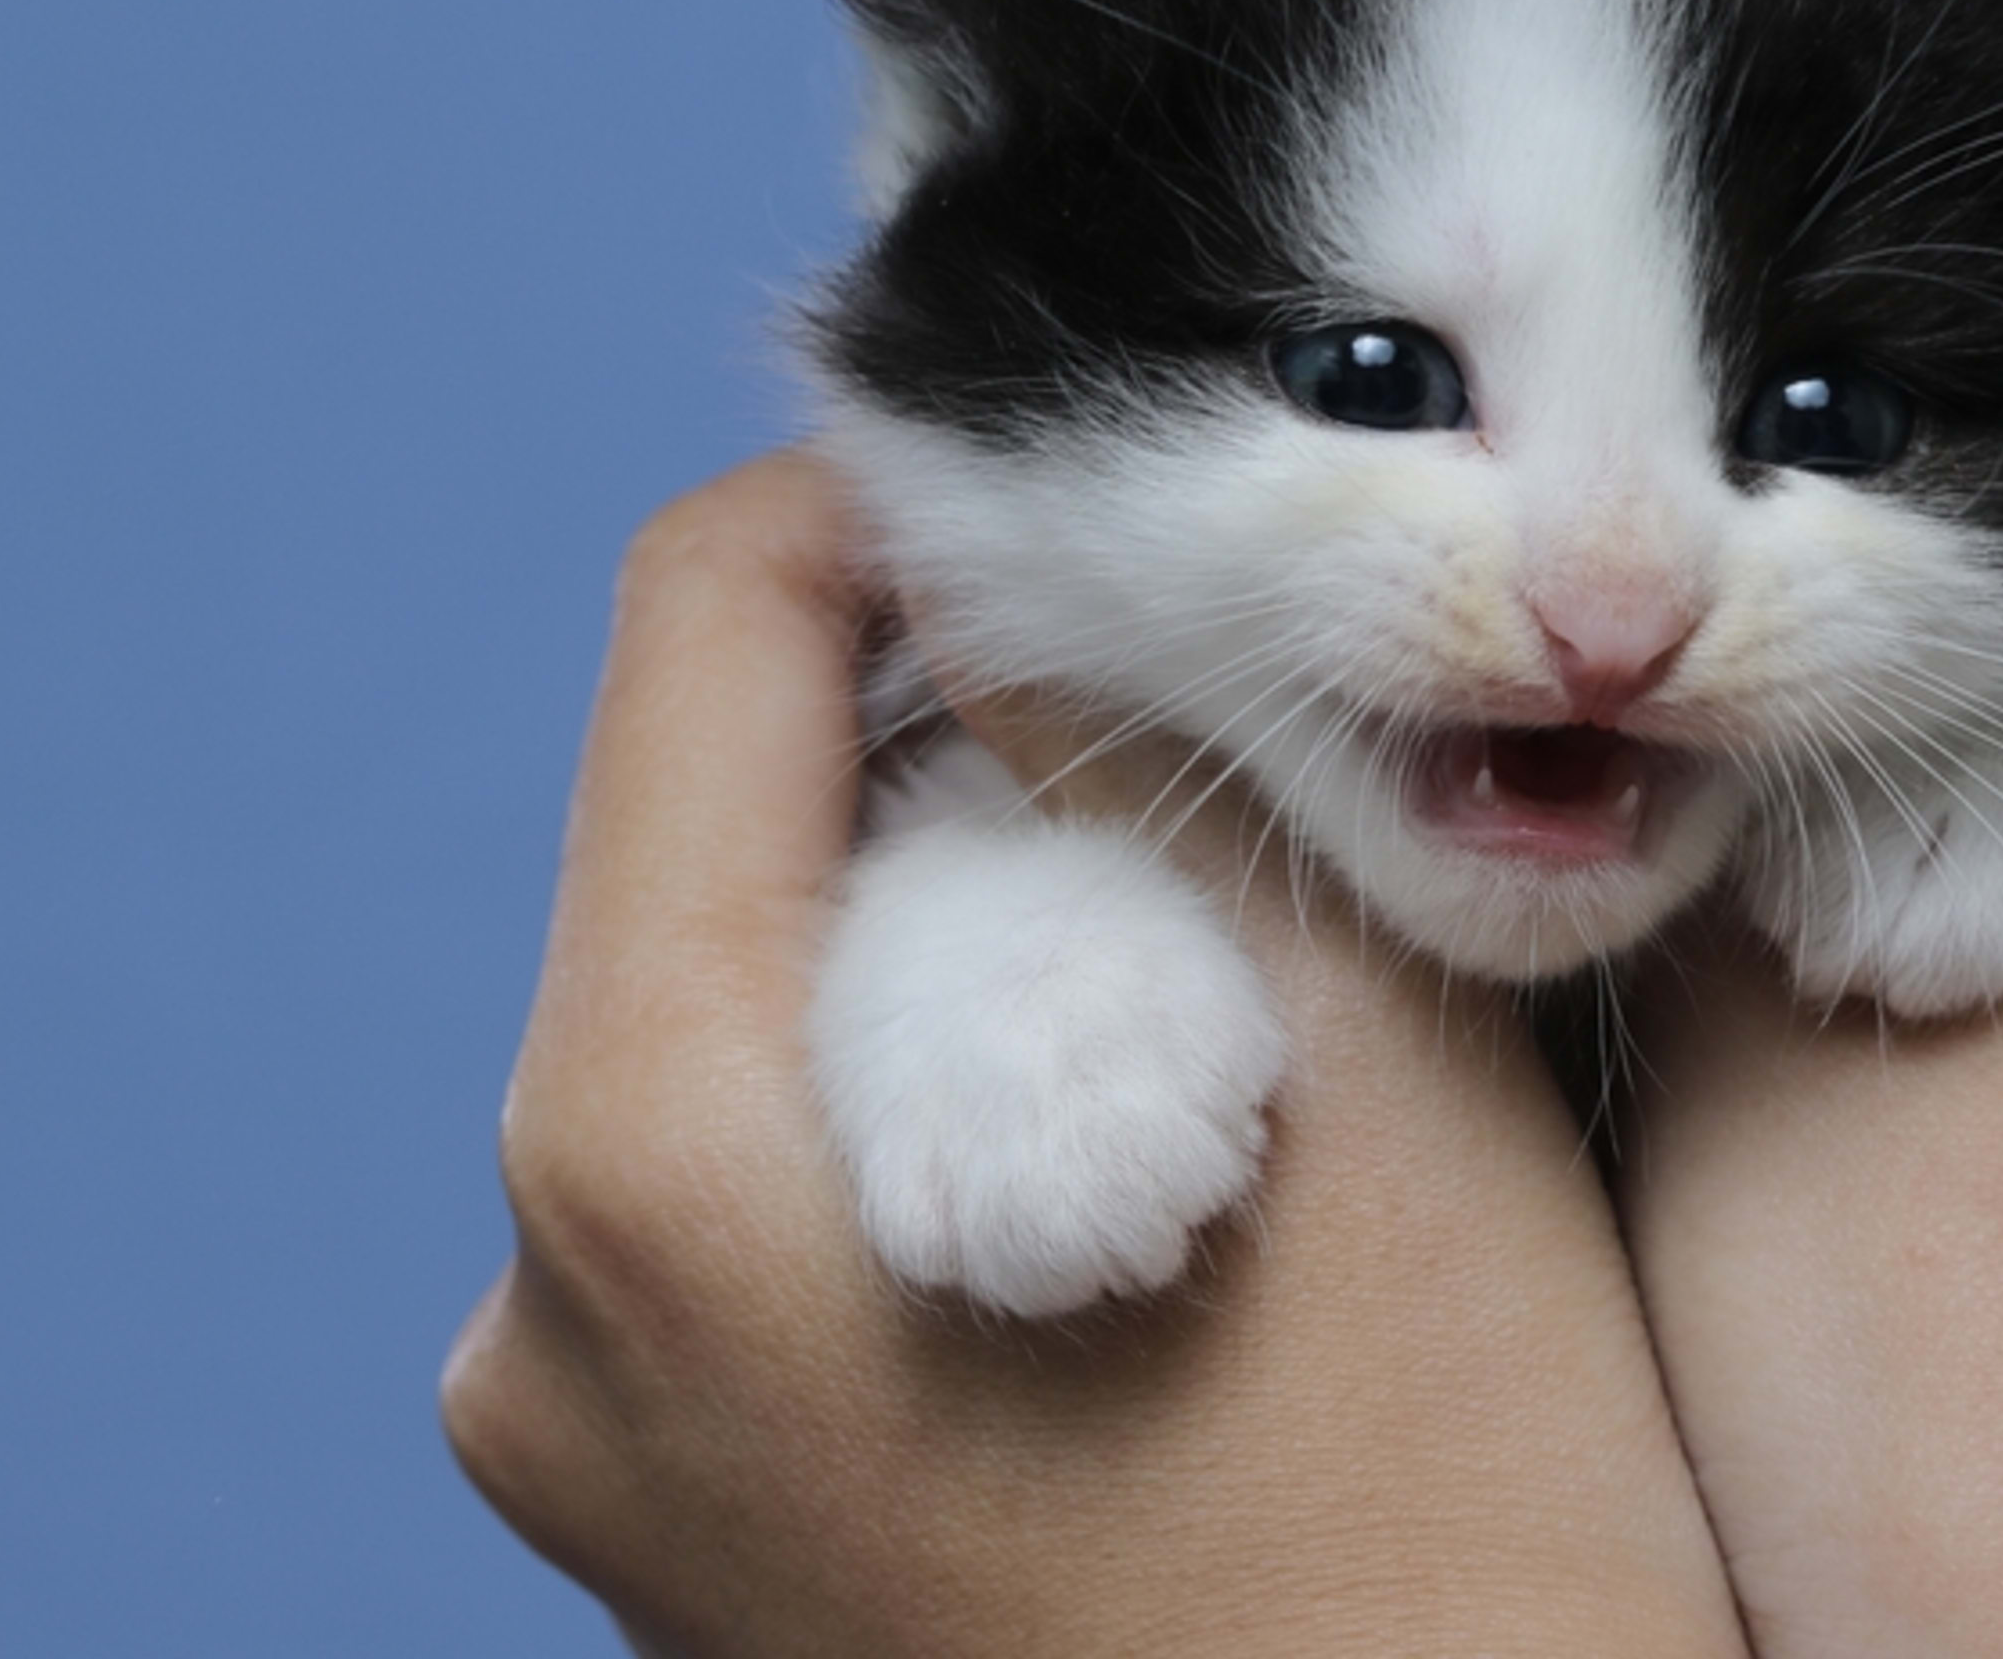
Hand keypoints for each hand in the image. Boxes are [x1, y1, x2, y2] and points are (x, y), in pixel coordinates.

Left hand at [441, 454, 1742, 1656]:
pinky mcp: (679, 1533)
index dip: (898, 481)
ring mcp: (592, 1443)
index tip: (1085, 470)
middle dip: (938, 699)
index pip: (696, 627)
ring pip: (745, 1000)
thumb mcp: (1345, 1039)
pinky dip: (919, 1080)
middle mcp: (544, 1303)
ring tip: (1193, 923)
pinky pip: (761, 1187)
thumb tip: (1031, 518)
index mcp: (653, 1148)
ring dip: (943, 889)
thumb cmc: (1458, 1506)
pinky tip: (1127, 1114)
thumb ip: (1146, 736)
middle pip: (705, 819)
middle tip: (1191, 691)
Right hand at [1616, 211, 2002, 1657]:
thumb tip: (1619, 427)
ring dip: (1891, 523)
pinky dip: (1931, 675)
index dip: (1909, 194)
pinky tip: (1738, 714)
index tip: (1676, 197)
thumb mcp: (1786, 886)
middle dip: (1883, 359)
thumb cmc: (1977, 1319)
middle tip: (1624, 347)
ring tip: (1651, 508)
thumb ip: (1727, 612)